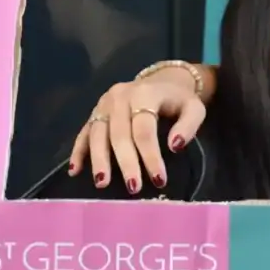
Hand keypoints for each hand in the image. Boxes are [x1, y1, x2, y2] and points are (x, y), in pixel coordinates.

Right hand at [68, 65, 207, 192]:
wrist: (162, 80)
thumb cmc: (179, 99)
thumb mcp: (194, 108)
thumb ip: (189, 125)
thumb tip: (174, 147)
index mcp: (144, 94)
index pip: (144, 130)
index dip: (150, 156)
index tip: (159, 180)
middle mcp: (119, 97)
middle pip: (119, 134)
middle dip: (126, 163)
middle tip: (133, 188)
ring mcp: (103, 104)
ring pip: (97, 134)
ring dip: (98, 160)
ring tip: (102, 183)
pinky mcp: (95, 111)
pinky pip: (84, 132)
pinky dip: (78, 151)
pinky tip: (75, 171)